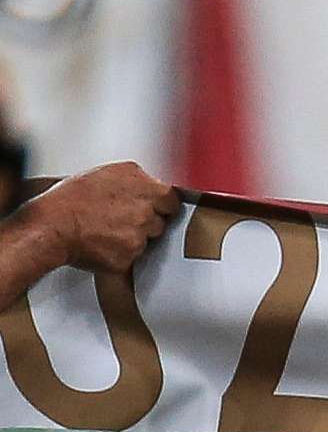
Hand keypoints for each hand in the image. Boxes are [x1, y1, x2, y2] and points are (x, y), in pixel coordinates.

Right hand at [27, 161, 178, 272]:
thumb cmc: (71, 199)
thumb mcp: (109, 173)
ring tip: (108, 232)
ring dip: (134, 239)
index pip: (171, 200)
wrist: (51, 226)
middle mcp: (147, 210)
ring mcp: (139, 234)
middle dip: (147, 222)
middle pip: (160, 221)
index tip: (153, 209)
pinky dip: (120, 255)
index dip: (161, 206)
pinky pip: (132, 258)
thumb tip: (149, 186)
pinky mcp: (128, 257)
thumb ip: (137, 180)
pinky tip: (103, 245)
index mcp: (147, 187)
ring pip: (147, 240)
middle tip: (122, 221)